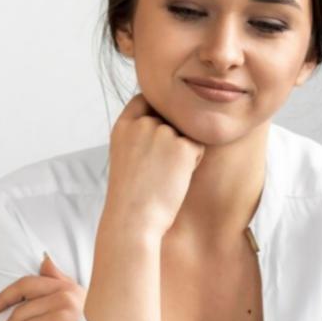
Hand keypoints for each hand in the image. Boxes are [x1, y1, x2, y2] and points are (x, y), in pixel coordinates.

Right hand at [103, 92, 204, 239]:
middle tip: (158, 168)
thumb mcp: (125, 155)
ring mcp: (162, 132)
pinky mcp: (182, 146)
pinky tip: (175, 179)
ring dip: (183, 151)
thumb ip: (139, 133)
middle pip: (170, 117)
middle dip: (172, 136)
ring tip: (165, 175)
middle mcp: (142, 123)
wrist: (132, 220)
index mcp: (123, 125)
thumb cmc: (131, 196)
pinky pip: (198, 147)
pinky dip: (193, 162)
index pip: (144, 99)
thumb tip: (166, 120)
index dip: (156, 110)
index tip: (160, 125)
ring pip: (185, 132)